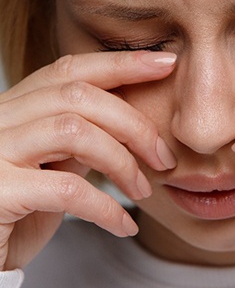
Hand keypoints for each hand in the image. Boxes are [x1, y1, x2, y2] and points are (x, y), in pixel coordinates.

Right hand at [0, 50, 176, 270]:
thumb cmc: (20, 213)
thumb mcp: (53, 165)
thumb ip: (80, 137)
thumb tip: (128, 118)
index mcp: (13, 106)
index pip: (70, 70)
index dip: (121, 63)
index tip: (166, 62)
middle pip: (79, 96)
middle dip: (134, 124)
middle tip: (164, 157)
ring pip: (74, 132)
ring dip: (122, 163)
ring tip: (142, 191)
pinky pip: (68, 189)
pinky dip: (106, 207)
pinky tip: (124, 225)